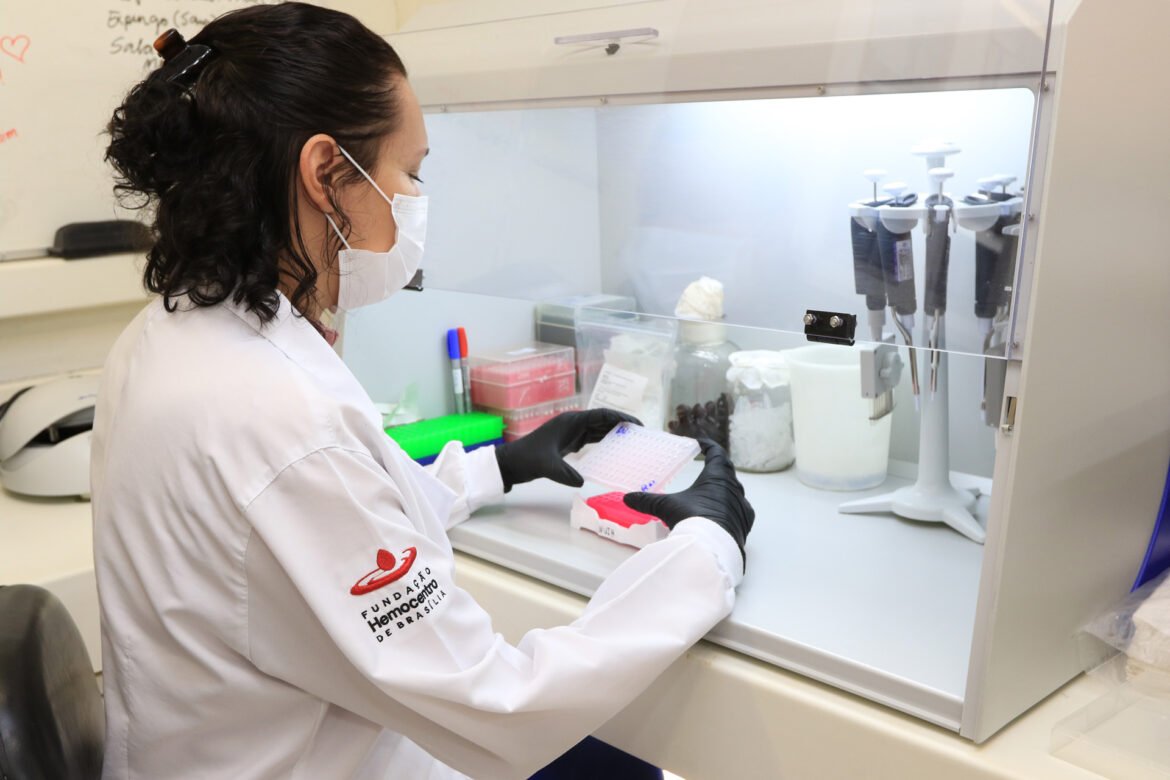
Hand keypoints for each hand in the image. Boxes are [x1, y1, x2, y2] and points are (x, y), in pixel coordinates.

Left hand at [494, 408, 640, 491]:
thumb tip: (582, 482)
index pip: (601, 415)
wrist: (511, 463)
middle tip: (640, 434)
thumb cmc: (527, 459)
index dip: (620, 417)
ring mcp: (570, 432)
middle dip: (621, 425)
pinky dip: (603, 442)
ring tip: (632, 441)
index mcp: (570, 421)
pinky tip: (614, 450)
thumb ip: (565, 473)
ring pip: (597, 429)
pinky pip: (590, 439)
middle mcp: (573, 423)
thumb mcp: (547, 466)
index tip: (637, 424)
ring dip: (614, 433)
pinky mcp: (568, 443)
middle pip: (602, 420)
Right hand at [623, 439, 754, 566]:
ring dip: (724, 489)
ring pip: (735, 491)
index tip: (701, 444)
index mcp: (717, 477)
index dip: (709, 446)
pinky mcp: (745, 524)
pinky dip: (730, 509)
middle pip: (727, 471)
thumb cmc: (694, 520)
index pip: (717, 453)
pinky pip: (740, 511)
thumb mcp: (666, 507)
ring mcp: (742, 507)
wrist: (713, 549)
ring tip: (711, 492)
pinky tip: (722, 514)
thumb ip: (647, 501)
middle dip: (717, 468)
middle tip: (706, 466)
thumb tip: (628, 498)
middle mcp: (733, 488)